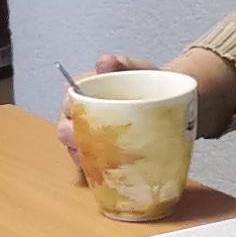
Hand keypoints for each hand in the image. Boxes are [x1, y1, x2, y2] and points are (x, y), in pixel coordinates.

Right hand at [54, 49, 235, 169]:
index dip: (69, 110)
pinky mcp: (101, 152)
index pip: (67, 100)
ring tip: (98, 162)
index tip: (80, 118)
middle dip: (73, 138)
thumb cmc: (149, 84)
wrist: (170, 105)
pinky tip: (105, 175)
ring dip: (83, 156)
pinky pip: (90, 163)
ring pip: (76, 147)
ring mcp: (90, 135)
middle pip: (66, 127)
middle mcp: (81, 114)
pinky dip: (94, 170)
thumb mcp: (138, 69)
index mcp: (85, 91)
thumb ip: (122, 64)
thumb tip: (103, 61)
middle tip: (88, 144)